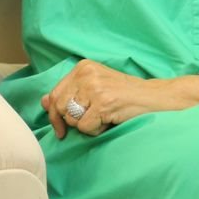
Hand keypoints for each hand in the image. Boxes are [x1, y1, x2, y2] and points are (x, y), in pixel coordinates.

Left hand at [40, 59, 191, 137]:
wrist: (155, 98)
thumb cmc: (125, 96)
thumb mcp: (95, 88)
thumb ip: (70, 94)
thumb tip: (42, 101)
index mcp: (82, 67)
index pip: (54, 94)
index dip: (54, 114)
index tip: (60, 128)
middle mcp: (86, 74)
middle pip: (60, 107)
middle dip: (71, 121)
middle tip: (91, 121)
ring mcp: (94, 87)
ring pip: (72, 119)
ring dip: (86, 126)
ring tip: (103, 118)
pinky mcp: (103, 102)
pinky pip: (86, 127)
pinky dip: (97, 131)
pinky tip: (110, 121)